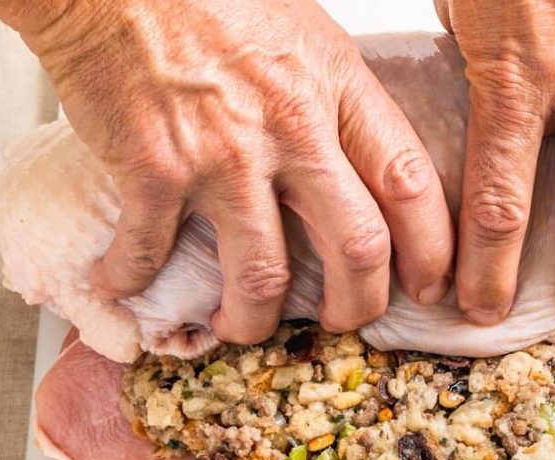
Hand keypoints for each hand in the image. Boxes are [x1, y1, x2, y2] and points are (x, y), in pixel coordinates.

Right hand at [16, 0, 454, 341]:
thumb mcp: (306, 37)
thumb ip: (340, 103)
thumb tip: (369, 170)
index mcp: (337, 88)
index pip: (411, 184)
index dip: (431, 249)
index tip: (427, 286)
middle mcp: (293, 127)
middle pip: (357, 247)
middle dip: (357, 306)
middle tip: (343, 322)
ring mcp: (225, 154)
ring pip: (264, 275)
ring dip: (254, 320)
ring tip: (242, 326)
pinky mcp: (155, 169)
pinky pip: (152, 252)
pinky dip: (133, 280)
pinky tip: (123, 284)